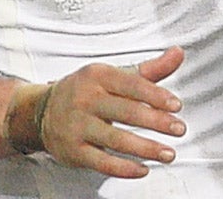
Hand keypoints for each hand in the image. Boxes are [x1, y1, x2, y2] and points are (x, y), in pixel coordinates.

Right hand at [10, 47, 185, 178]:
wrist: (42, 110)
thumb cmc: (89, 91)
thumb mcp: (116, 75)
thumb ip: (150, 69)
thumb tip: (178, 53)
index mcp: (99, 75)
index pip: (132, 85)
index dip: (156, 95)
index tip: (176, 106)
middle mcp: (86, 99)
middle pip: (126, 112)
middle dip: (157, 122)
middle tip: (179, 129)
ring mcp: (77, 125)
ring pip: (116, 139)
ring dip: (146, 148)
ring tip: (168, 153)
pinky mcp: (73, 150)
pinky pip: (101, 162)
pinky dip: (124, 168)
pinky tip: (143, 169)